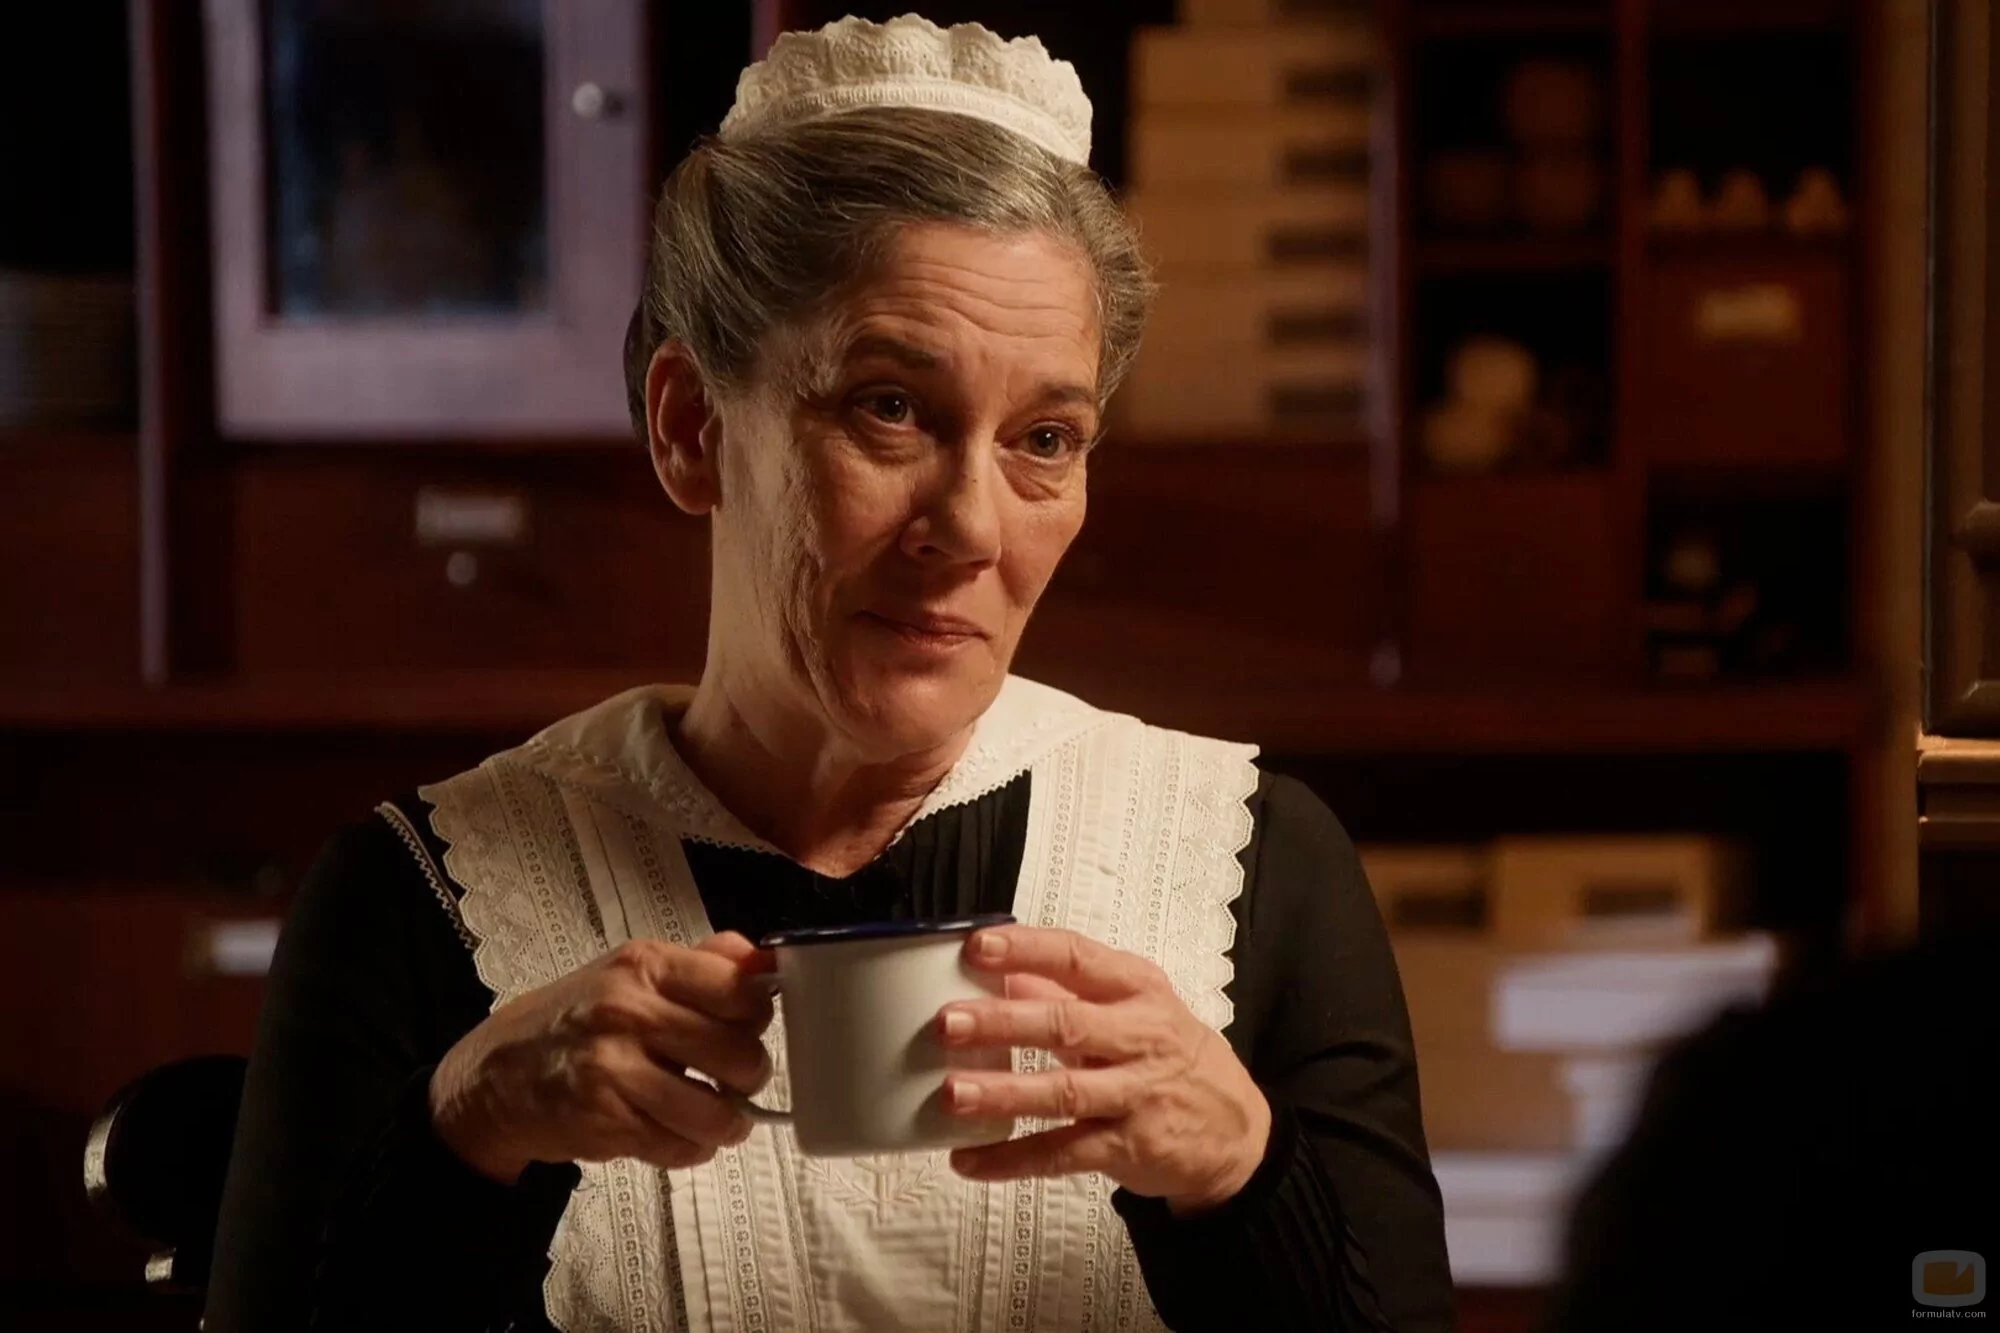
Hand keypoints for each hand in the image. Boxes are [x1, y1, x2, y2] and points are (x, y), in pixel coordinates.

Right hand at [429, 932, 774, 1183]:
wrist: (494, 1077)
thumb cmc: (578, 1021)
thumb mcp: (630, 974)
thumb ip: (701, 965)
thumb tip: (764, 961)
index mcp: (644, 965)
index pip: (739, 989)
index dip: (757, 1015)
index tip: (748, 1027)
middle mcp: (628, 1012)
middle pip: (738, 1054)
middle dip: (749, 1076)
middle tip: (735, 1079)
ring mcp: (614, 1070)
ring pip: (716, 1112)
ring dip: (728, 1124)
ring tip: (717, 1116)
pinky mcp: (605, 1122)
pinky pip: (680, 1147)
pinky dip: (691, 1148)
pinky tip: (676, 1134)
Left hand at [939, 925, 1270, 1213]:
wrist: (1237, 1133)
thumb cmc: (1173, 1056)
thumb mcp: (1135, 1009)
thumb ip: (1069, 992)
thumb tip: (1003, 970)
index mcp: (1139, 990)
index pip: (1079, 958)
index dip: (1027, 950)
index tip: (976, 945)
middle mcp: (1142, 1038)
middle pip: (1068, 1025)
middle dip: (1004, 1023)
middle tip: (949, 1022)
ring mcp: (1137, 1095)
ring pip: (1065, 1093)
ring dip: (1004, 1093)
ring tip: (952, 1093)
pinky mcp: (1129, 1148)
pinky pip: (1063, 1154)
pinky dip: (1013, 1159)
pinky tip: (969, 1160)